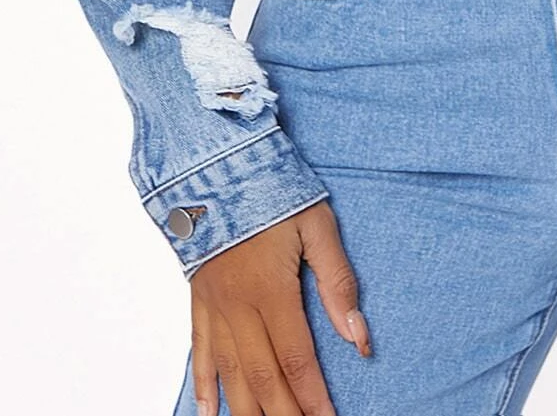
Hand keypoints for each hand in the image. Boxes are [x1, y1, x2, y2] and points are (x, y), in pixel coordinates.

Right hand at [188, 197, 370, 415]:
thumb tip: (359, 335)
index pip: (296, 359)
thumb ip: (338, 282)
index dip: (313, 397)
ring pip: (230, 375)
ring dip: (247, 411)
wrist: (217, 165)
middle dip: (284, 414)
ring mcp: (214, 307)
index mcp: (270, 289)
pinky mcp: (198, 301)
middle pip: (262, 378)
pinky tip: (208, 413)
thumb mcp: (317, 225)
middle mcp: (237, 307)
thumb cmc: (272, 190)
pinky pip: (199, 352)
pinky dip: (203, 387)